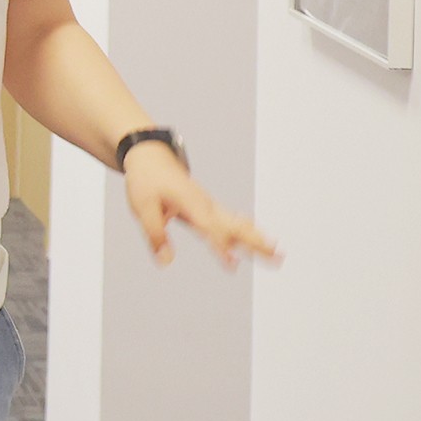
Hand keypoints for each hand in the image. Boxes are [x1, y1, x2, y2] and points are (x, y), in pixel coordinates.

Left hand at [122, 144, 278, 269]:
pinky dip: (247, 231)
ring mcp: (209, 205)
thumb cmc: (146, 179)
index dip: (221, 247)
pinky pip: (231, 221)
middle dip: (256, 242)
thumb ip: (155, 235)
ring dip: (258, 238)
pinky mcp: (207, 208)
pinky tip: (258, 239)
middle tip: (277, 256)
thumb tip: (166, 261)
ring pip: (238, 223)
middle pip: (236, 226)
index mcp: (191, 203)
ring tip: (277, 253)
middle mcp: (205, 204)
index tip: (233, 265)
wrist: (150, 156)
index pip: (210, 229)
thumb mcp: (142, 208)